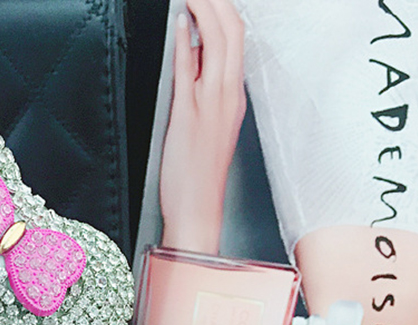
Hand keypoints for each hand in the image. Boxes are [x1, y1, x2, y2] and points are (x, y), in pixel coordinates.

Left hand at [158, 0, 246, 253]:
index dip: (226, 7)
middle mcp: (226, 96)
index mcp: (233, 96)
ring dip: (205, 9)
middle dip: (218, 0)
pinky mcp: (189, 116)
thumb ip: (201, 84)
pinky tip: (181, 24)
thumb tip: (192, 49)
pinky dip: (186, 42)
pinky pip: (189, 71)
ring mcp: (210, 104)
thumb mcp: (208, 122)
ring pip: (217, 43)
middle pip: (231, 32)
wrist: (198, 210)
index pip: (236, 39)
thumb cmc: (198, 174)